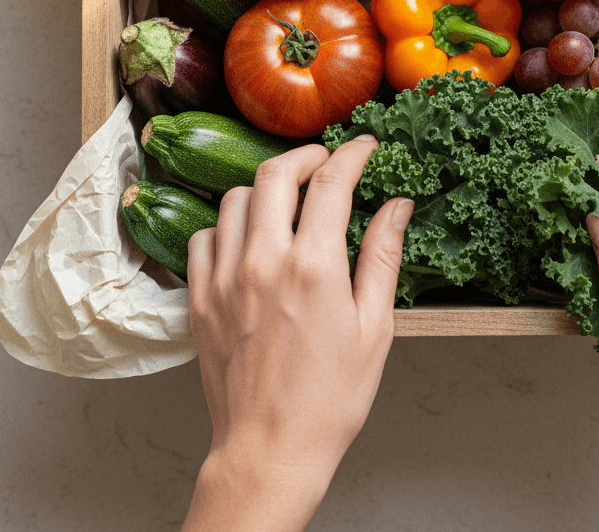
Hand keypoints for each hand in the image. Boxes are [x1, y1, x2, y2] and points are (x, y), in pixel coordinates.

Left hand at [181, 137, 412, 531]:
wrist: (270, 450)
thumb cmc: (330, 398)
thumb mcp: (375, 327)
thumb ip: (383, 257)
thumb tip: (398, 206)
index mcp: (314, 266)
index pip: (332, 181)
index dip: (354, 154)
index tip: (367, 147)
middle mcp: (263, 261)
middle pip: (276, 174)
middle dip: (306, 156)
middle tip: (326, 161)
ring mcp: (225, 278)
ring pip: (235, 199)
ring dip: (265, 188)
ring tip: (287, 199)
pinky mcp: (200, 299)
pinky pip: (202, 236)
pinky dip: (226, 224)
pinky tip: (247, 238)